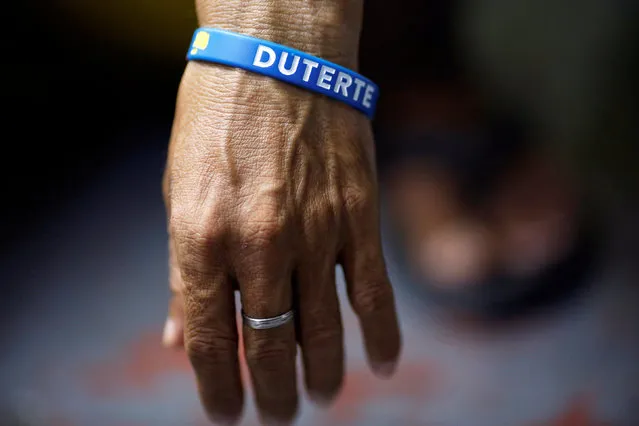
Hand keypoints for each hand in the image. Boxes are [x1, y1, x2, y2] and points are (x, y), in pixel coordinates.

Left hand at [162, 1, 400, 423]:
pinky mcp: (359, 216)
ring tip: (319, 398)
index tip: (227, 414)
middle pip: (270, 345)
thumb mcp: (179, 193)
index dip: (217, 389)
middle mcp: (258, 243)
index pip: (208, 340)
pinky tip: (383, 363)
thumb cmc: (217, 122)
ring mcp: (316, 231)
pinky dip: (382, 335)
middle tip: (278, 416)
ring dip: (323, 375)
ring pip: (324, 329)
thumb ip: (181, 271)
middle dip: (273, 393)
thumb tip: (179, 340)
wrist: (278, 55)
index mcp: (201, 237)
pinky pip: (374, 291)